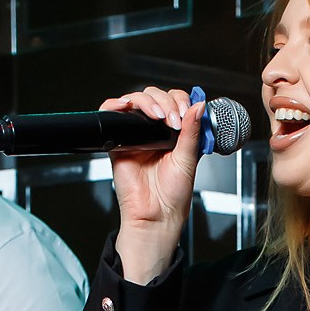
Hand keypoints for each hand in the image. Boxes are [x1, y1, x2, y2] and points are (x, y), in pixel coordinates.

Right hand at [105, 88, 206, 280]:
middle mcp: (155, 131)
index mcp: (175, 134)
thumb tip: (198, 106)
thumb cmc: (173, 195)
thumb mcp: (188, 159)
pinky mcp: (119, 141)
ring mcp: (137, 134)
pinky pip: (111, 114)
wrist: (155, 214)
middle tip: (173, 120)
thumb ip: (192, 132)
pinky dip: (116, 104)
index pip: (175, 102)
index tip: (187, 112)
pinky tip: (128, 107)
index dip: (181, 101)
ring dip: (148, 101)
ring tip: (158, 116)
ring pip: (136, 100)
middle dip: (166, 102)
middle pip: (155, 96)